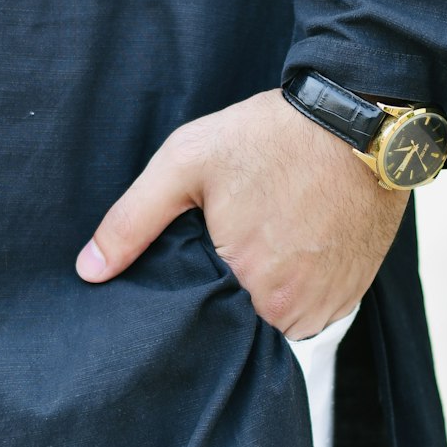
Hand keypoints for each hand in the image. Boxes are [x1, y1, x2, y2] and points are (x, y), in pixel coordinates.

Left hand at [75, 88, 409, 338]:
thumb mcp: (187, 162)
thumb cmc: (270, 137)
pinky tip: (291, 247)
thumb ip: (132, 221)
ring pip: (277, 324)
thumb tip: (88, 271)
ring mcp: (330, 304)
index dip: (191, 297)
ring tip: (260, 244)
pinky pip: (313, 312)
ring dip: (263, 297)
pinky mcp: (354, 292)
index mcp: (248, 287)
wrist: (359, 119)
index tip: (194, 263)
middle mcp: (293, 309)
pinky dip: (297, 289)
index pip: (202, 323)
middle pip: (241, 326)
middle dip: (227, 297)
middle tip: (229, 243)